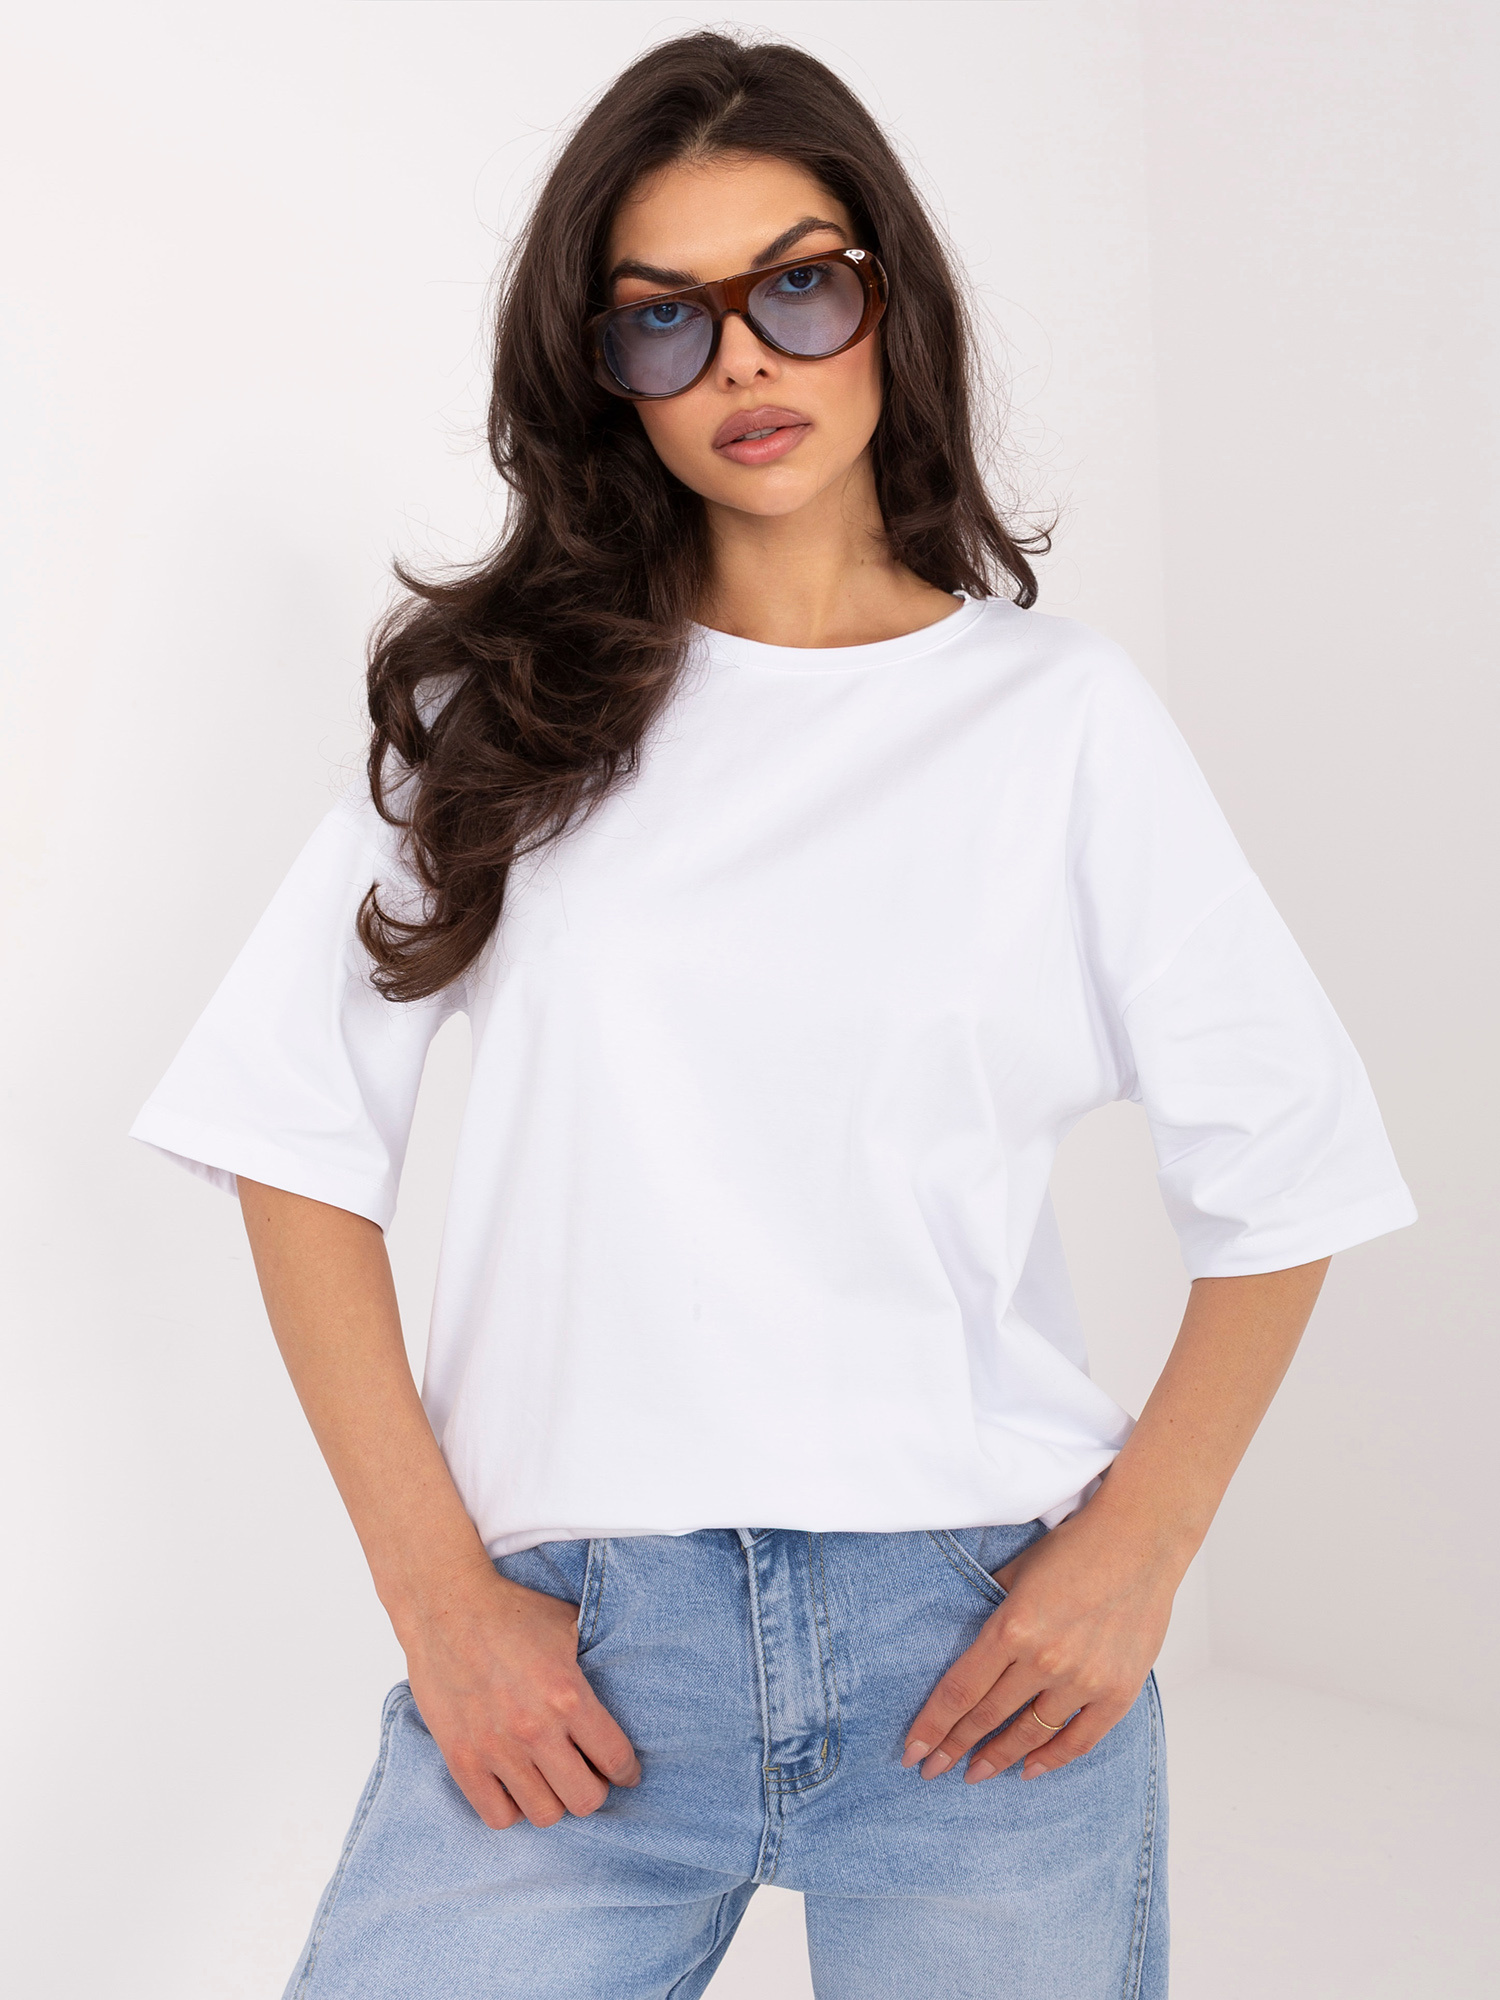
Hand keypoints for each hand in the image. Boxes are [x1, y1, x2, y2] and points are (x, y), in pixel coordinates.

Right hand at [393, 1559, 641, 1829]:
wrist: (446, 1606)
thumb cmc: (512, 1611)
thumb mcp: (569, 1626)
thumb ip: (597, 1662)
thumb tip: (629, 1680)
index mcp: (568, 1695)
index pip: (616, 1759)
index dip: (627, 1771)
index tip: (625, 1772)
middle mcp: (535, 1729)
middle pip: (585, 1800)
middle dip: (593, 1789)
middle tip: (586, 1773)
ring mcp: (496, 1748)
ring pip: (544, 1814)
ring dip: (553, 1799)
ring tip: (550, 1779)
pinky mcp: (461, 1759)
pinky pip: (498, 1816)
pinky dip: (512, 1807)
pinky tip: (515, 1785)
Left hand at [900, 1502, 1183, 1782]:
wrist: (1141, 1540)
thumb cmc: (1076, 1548)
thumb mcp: (1017, 1571)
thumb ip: (990, 1609)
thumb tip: (966, 1640)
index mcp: (1013, 1627)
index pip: (959, 1690)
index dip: (933, 1726)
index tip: (913, 1752)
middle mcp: (1045, 1659)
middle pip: (987, 1717)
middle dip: (954, 1748)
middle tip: (932, 1770)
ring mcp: (1084, 1680)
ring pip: (1030, 1735)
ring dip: (998, 1758)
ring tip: (975, 1774)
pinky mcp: (1118, 1692)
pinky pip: (1079, 1740)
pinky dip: (1051, 1760)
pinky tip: (1028, 1771)